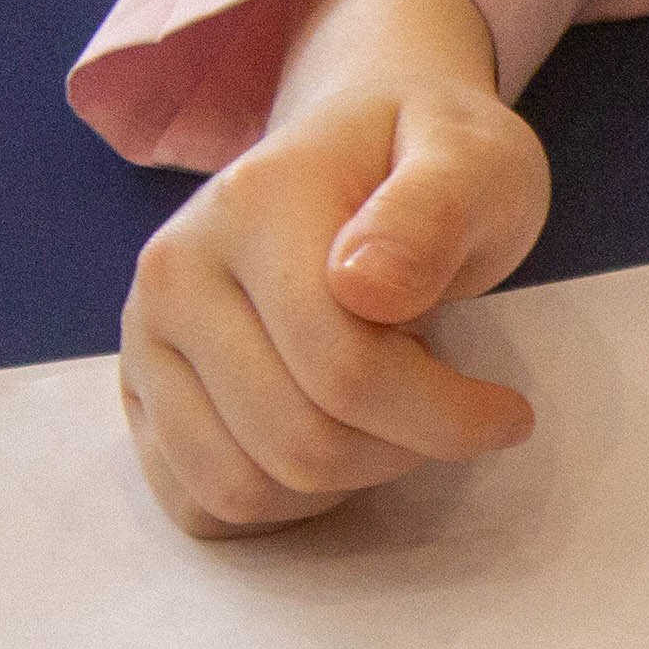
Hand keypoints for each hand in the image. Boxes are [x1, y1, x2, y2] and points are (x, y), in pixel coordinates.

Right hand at [117, 0, 549, 536]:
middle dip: (401, 449)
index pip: (344, 369)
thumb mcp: (471, 159)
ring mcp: (145, 338)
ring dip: (343, 484)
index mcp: (252, 209)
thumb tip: (367, 287)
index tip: (509, 413)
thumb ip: (432, 212)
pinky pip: (198, 503)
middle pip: (297, 440)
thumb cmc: (426, 157)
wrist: (353, 142)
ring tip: (391, 421)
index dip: (444, 416)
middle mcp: (174, 276)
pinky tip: (337, 447)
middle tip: (449, 409)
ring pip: (242, 487)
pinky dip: (279, 506)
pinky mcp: (139, 393)